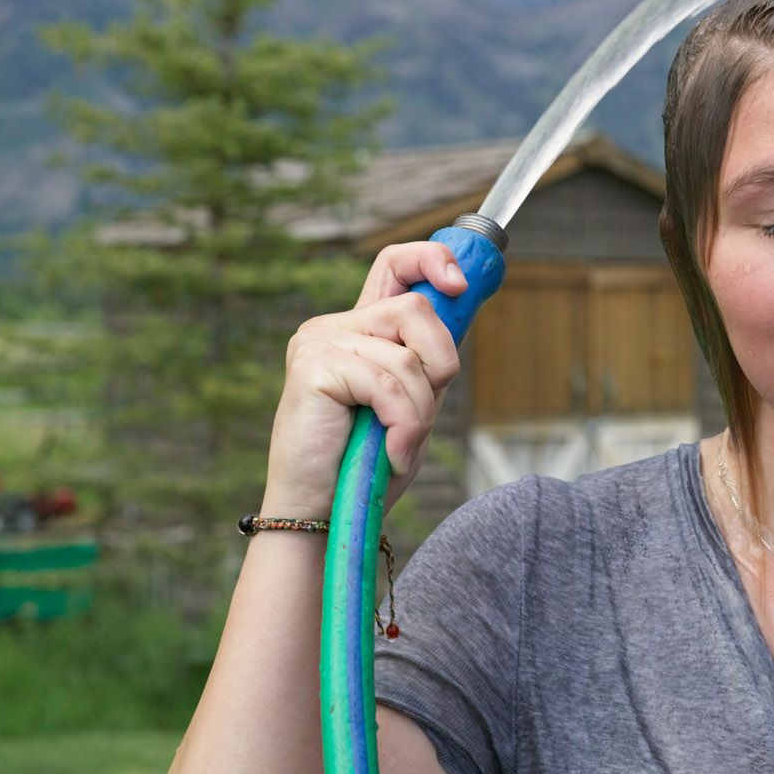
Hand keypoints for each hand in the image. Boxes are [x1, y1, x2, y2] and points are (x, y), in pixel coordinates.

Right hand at [261, 242, 466, 519]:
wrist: (321, 513)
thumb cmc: (367, 464)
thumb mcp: (412, 405)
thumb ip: (427, 362)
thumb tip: (461, 308)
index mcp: (360, 329)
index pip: (396, 264)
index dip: (433, 260)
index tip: (460, 285)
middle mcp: (334, 326)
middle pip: (417, 308)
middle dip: (439, 364)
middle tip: (421, 414)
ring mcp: (319, 343)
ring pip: (407, 356)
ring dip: (419, 412)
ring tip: (400, 445)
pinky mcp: (313, 368)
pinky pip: (387, 384)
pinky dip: (403, 425)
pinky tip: (390, 453)